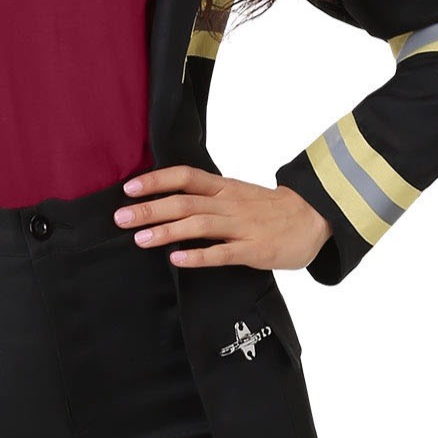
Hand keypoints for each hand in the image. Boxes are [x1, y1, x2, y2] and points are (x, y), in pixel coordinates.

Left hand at [114, 167, 332, 271]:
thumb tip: (169, 201)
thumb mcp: (238, 194)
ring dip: (167, 232)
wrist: (317, 218)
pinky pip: (223, 253)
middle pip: (184, 202)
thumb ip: (208, 197)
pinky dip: (199, 256)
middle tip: (120, 218)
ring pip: (199, 226)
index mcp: (225, 188)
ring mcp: (242, 227)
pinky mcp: (254, 250)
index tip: (129, 188)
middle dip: (150, 209)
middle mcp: (230, 204)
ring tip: (140, 239)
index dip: (156, 181)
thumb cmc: (271, 210)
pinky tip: (177, 260)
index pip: (185, 177)